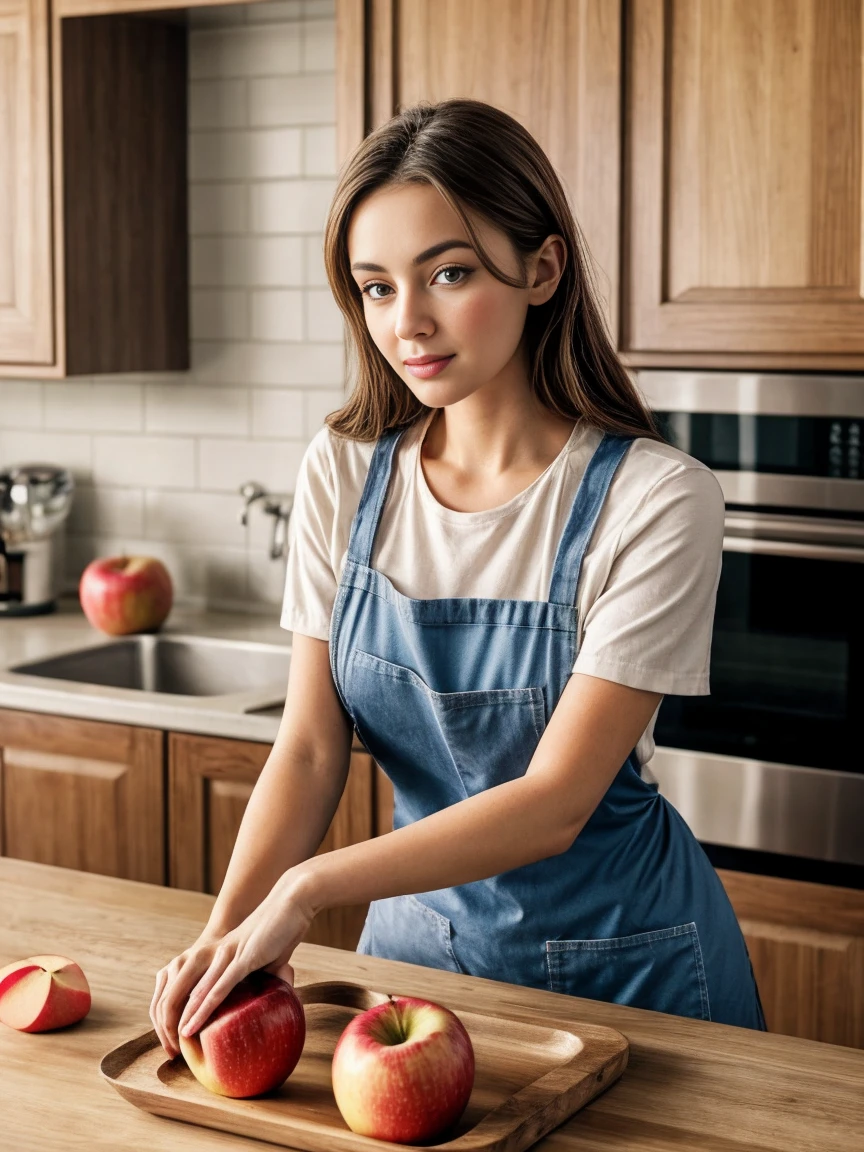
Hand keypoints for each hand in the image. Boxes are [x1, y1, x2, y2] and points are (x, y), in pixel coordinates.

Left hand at [149, 869, 315, 1057]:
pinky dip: (200, 1010)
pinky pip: (216, 990)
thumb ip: (267, 977)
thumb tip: (278, 996)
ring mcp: (225, 957)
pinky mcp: (242, 959)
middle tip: (170, 1051)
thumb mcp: (269, 957)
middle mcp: (213, 955)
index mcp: (216, 955)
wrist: (293, 898)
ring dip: (179, 1022)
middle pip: (176, 994)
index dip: (174, 1014)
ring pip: (192, 995)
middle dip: (168, 1025)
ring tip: (173, 1046)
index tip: (175, 1038)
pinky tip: (190, 1027)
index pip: (182, 987)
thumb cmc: (283, 927)